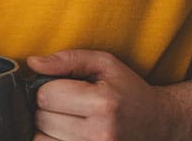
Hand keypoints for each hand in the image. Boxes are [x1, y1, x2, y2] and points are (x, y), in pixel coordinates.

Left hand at [28, 49, 172, 139]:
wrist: (159, 124)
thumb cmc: (127, 90)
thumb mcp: (104, 64)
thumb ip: (67, 59)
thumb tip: (32, 63)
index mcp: (102, 103)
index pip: (45, 95)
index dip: (47, 87)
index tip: (62, 88)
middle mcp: (100, 133)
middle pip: (42, 118)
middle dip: (46, 108)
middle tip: (66, 104)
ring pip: (41, 139)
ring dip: (47, 128)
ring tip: (67, 120)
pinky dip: (51, 140)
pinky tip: (66, 133)